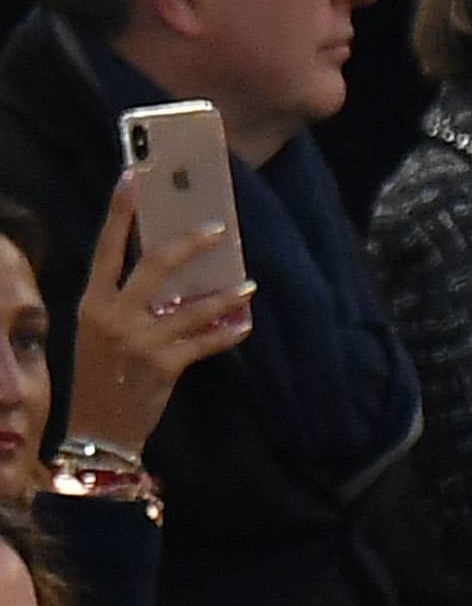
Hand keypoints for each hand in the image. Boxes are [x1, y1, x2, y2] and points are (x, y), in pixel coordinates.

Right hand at [68, 167, 249, 469]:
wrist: (100, 428)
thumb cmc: (104, 374)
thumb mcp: (101, 332)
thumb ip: (127, 302)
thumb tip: (172, 274)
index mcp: (91, 302)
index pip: (105, 248)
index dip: (118, 212)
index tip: (134, 177)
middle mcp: (112, 316)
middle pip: (154, 266)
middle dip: (189, 245)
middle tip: (218, 229)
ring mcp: (139, 340)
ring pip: (191, 306)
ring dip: (224, 295)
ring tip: (247, 284)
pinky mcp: (165, 365)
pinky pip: (207, 342)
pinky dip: (229, 332)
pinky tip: (246, 324)